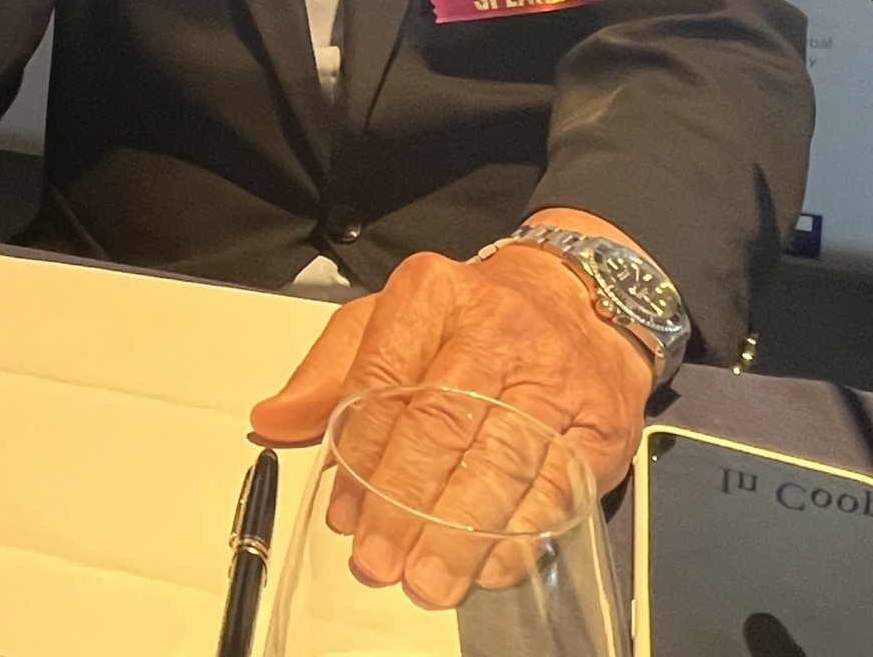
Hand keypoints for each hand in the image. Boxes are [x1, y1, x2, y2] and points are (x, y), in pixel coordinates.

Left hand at [249, 211, 655, 609]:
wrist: (578, 301)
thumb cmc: (472, 318)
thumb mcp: (388, 320)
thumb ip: (329, 372)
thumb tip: (273, 420)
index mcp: (431, 294)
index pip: (383, 377)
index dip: (359, 452)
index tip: (343, 510)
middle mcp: (495, 328)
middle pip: (441, 423)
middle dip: (404, 502)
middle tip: (378, 558)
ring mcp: (553, 375)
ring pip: (501, 462)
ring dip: (459, 533)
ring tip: (426, 578)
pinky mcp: (599, 423)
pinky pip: (557, 488)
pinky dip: (519, 536)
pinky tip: (487, 566)